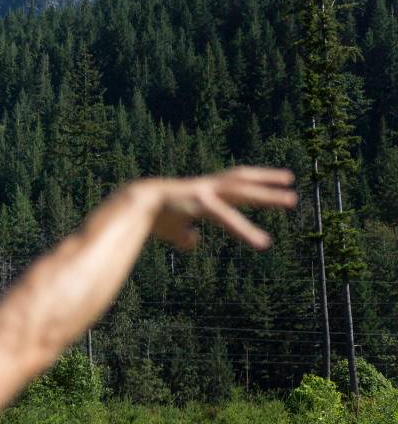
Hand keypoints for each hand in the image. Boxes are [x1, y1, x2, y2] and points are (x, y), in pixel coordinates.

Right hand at [140, 167, 296, 250]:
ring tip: (291, 200)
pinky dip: (246, 230)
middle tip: (290, 180)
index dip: (251, 181)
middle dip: (266, 180)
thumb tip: (194, 242)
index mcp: (201, 192)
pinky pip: (228, 218)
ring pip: (242, 192)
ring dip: (268, 196)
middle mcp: (206, 188)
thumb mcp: (174, 229)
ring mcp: (204, 193)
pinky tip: (262, 243)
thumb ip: (186, 235)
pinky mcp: (201, 204)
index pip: (231, 183)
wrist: (132, 206)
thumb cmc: (150, 217)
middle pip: (241, 180)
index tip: (270, 181)